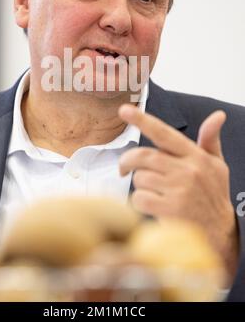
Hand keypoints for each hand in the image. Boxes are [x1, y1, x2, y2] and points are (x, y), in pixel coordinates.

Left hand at [118, 104, 238, 280]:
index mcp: (196, 156)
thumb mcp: (216, 166)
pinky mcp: (170, 209)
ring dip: (140, 185)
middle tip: (123, 168)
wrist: (220, 234)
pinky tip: (153, 207)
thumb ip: (210, 140)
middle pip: (143, 156)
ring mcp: (179, 190)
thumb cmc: (213, 196)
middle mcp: (188, 170)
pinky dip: (140, 202)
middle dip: (127, 161)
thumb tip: (218, 115)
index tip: (124, 109)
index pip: (164, 134)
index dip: (142, 120)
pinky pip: (139, 198)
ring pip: (139, 178)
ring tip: (153, 193)